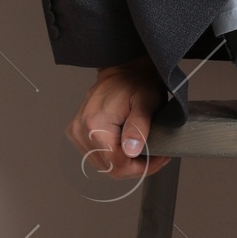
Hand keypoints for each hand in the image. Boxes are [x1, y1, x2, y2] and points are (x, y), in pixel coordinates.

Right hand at [67, 58, 169, 178]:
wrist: (123, 69)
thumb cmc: (136, 82)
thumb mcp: (146, 101)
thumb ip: (138, 127)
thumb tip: (131, 151)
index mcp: (94, 125)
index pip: (118, 165)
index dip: (142, 167)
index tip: (159, 158)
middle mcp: (81, 131)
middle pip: (111, 168)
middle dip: (135, 166)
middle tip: (155, 155)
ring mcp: (77, 132)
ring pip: (104, 165)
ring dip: (125, 162)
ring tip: (143, 150)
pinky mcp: (78, 133)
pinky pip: (98, 156)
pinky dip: (114, 156)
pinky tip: (128, 146)